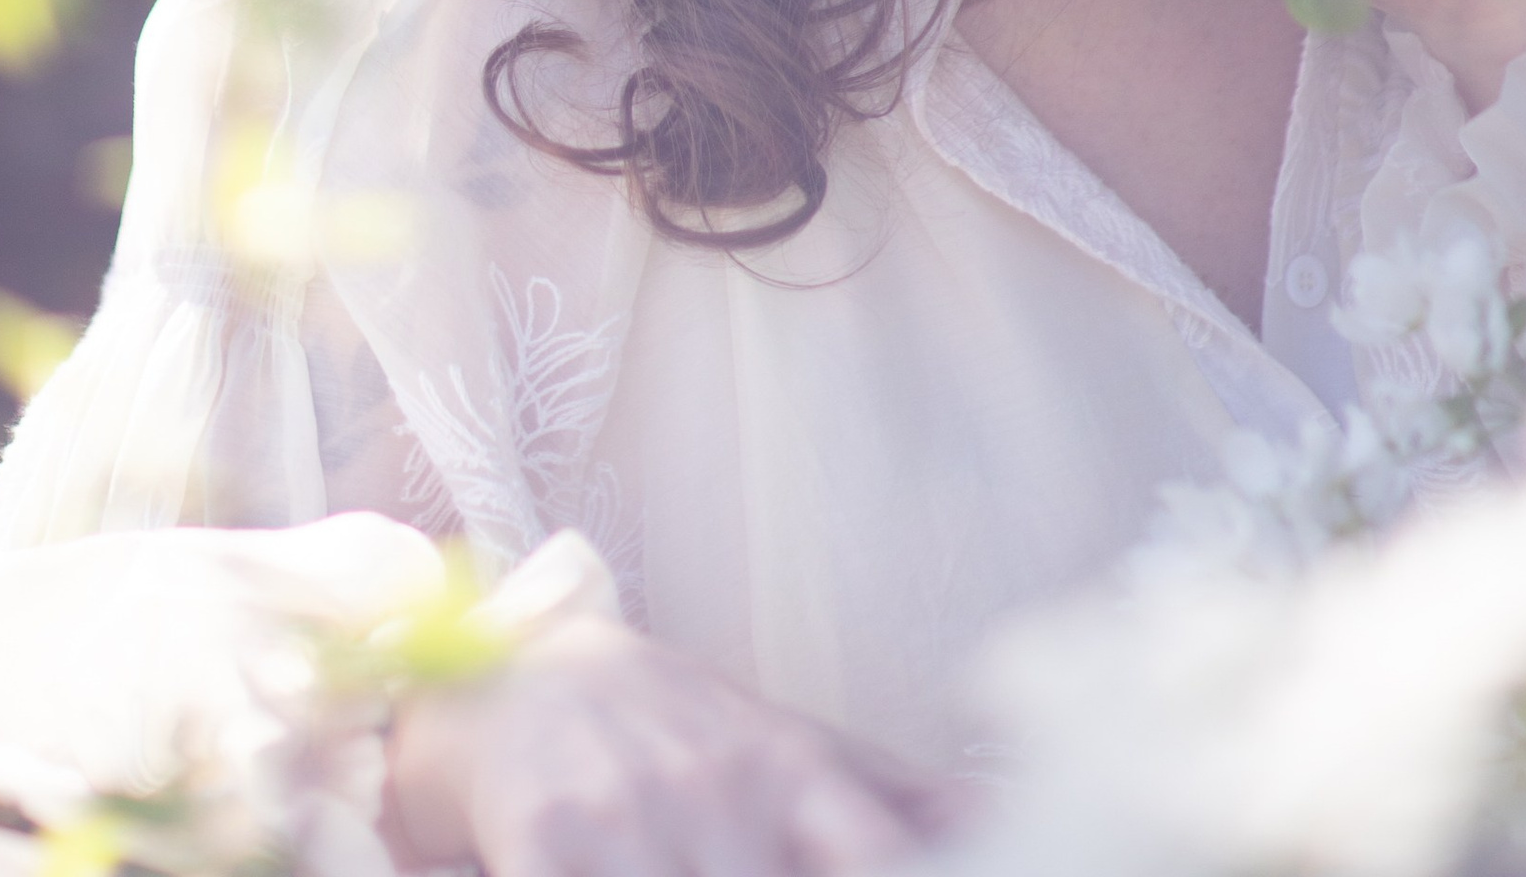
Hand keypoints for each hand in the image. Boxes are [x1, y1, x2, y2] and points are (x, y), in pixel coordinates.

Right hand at [382, 615, 946, 876]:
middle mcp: (717, 785)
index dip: (918, 873)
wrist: (521, 668)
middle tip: (754, 871)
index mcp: (788, 766)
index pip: (879, 848)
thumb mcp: (785, 740)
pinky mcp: (543, 835)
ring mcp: (627, 812)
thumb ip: (892, 795)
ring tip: (698, 873)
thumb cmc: (673, 724)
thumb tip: (1004, 814)